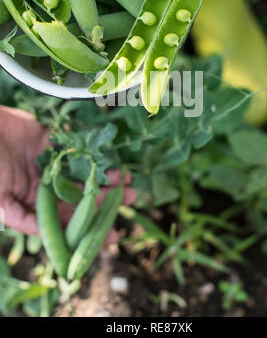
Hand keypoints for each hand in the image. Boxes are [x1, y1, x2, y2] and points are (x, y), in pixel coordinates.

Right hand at [0, 106, 134, 236]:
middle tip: (131, 198)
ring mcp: (50, 163)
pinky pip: (77, 147)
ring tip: (127, 177)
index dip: (90, 230)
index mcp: (32, 203)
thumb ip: (20, 218)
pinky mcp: (52, 141)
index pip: (66, 221)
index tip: (115, 236)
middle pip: (81, 196)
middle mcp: (45, 185)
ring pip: (83, 173)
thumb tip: (48, 239)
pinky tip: (109, 155)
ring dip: (105, 176)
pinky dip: (94, 151)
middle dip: (106, 199)